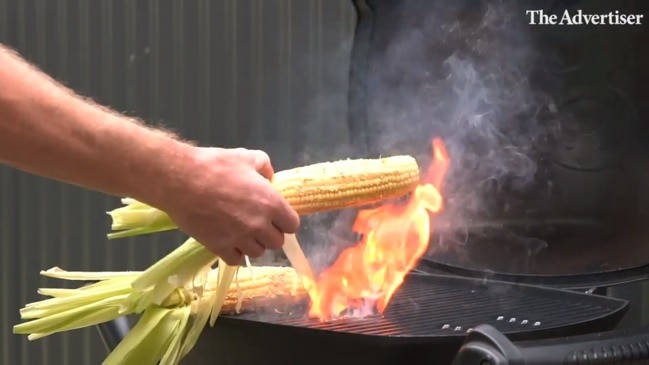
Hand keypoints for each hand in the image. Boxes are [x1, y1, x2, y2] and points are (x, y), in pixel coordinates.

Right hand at [159, 146, 299, 264]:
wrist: (180, 180)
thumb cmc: (215, 165)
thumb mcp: (246, 157)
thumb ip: (264, 166)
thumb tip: (269, 177)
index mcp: (271, 203)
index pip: (292, 225)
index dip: (285, 220)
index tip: (276, 215)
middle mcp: (259, 225)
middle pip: (276, 242)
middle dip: (270, 233)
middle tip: (258, 223)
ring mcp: (239, 238)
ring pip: (258, 253)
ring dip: (253, 244)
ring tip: (242, 232)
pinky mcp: (219, 247)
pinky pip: (237, 260)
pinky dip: (236, 253)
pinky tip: (229, 241)